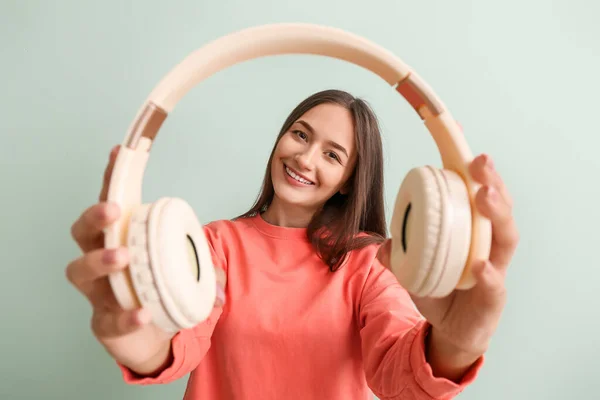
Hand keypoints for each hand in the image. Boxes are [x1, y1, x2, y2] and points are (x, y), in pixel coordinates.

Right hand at [65, 145, 226, 374]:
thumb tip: (225, 223)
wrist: (156, 337)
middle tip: (114, 211)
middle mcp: (101, 262)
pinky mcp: (105, 324)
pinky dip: (126, 316)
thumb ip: (193, 243)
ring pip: (80, 272)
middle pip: (82, 233)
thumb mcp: (178, 261)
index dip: (111, 179)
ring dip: (100, 261)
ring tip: (124, 257)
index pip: (110, 205)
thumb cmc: (161, 288)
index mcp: (120, 240)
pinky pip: (108, 320)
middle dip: (94, 217)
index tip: (118, 153)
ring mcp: (99, 294)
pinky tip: (142, 313)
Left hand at [378, 152, 518, 374]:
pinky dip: (488, 273)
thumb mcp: (412, 269)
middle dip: (490, 182)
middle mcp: (490, 246)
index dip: (473, 170)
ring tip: (484, 196)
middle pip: (498, 209)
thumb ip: (396, 255)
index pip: (477, 195)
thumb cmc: (439, 291)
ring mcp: (496, 271)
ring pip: (505, 238)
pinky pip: (494, 284)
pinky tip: (480, 264)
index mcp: (473, 232)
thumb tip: (380, 244)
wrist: (451, 331)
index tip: (461, 139)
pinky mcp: (493, 299)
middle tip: (479, 162)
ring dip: (496, 214)